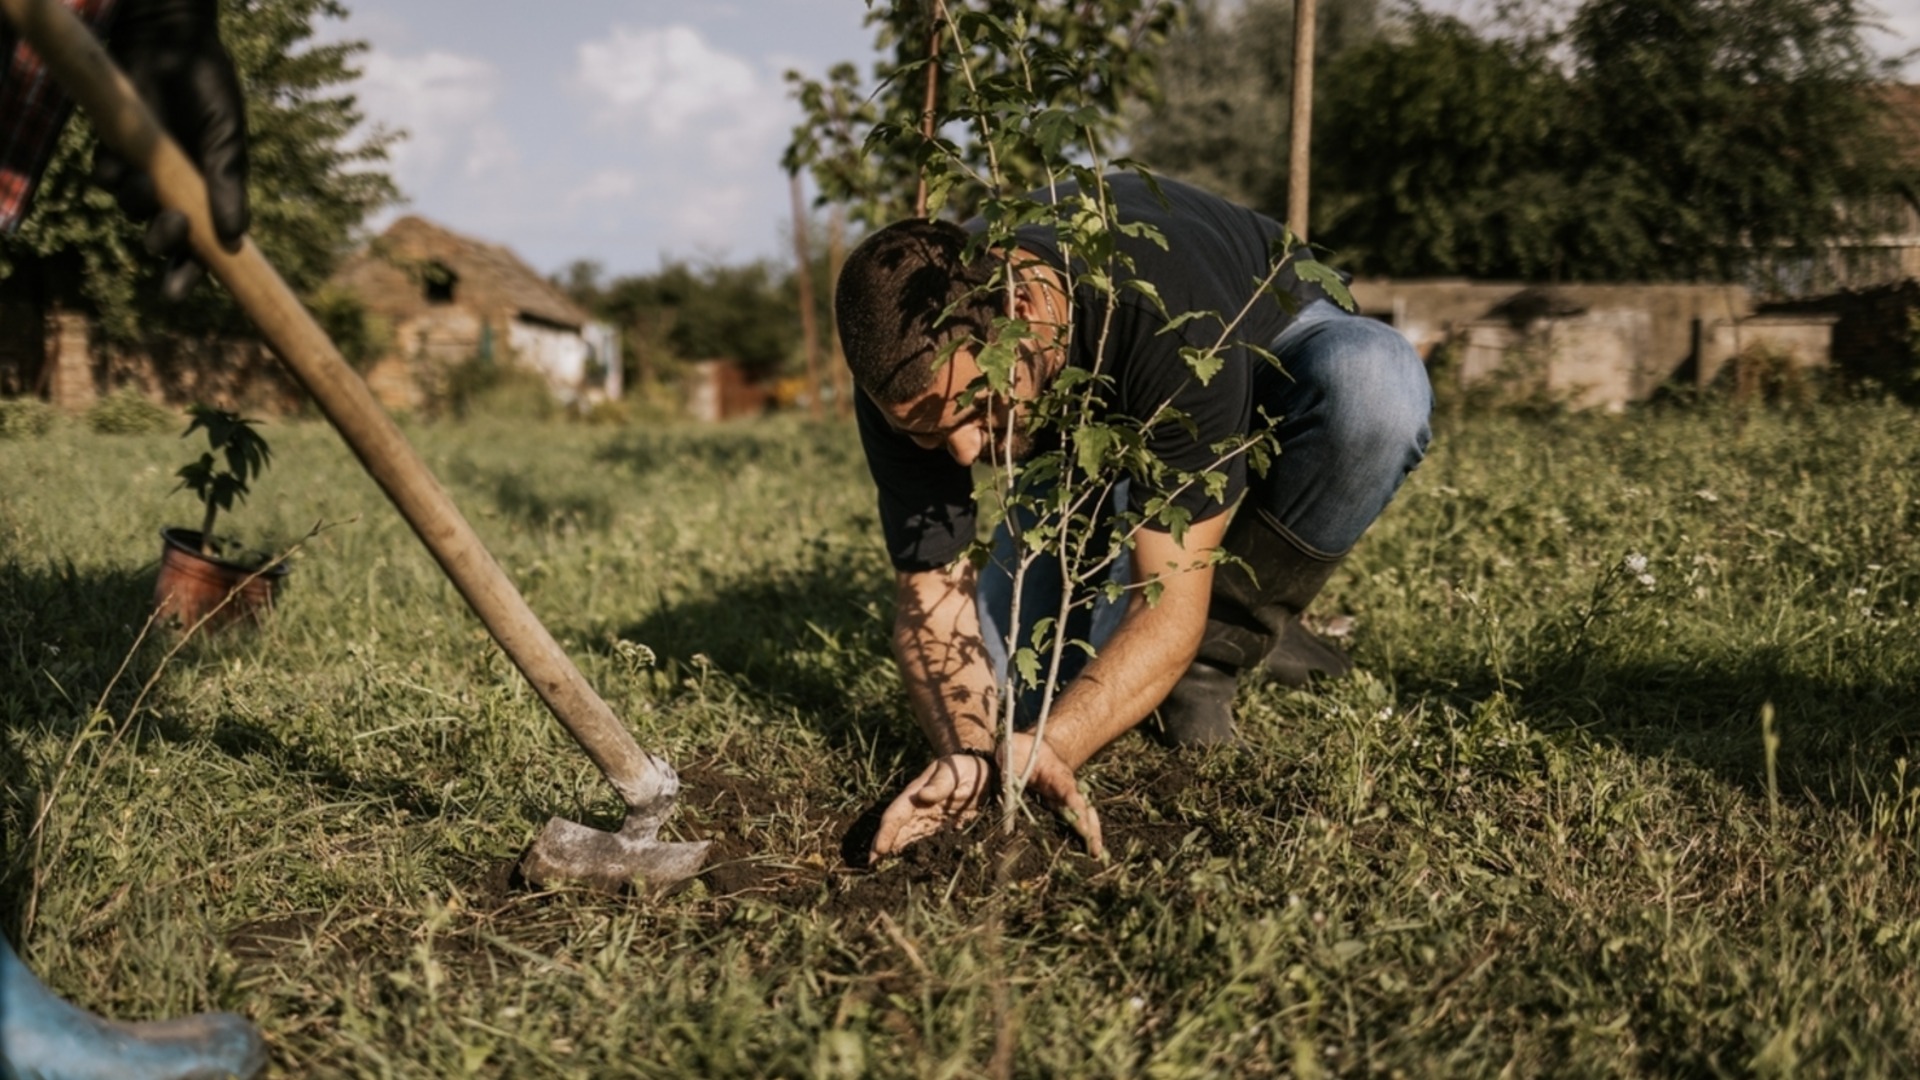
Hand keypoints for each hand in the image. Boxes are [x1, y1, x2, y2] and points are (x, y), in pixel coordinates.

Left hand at [95, 0, 248, 298]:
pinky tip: (122, 164)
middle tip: (170, 228)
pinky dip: (112, 178)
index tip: (174, 294)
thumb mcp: (227, 142)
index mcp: (211, 197)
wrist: (173, 46)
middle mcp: (176, 192)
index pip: (200, 249)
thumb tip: (235, 241)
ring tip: (145, 182)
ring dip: (138, 206)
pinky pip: (106, 180)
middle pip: (163, 239)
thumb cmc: (210, 92)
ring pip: (131, 211)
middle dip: (164, 241)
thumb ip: (227, 188)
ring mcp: (144, 174)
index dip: (187, 274)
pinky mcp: (115, 152)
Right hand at [871, 752, 992, 862]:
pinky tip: (907, 869)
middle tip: (872, 867)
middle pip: (895, 830)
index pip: (896, 815)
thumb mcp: (953, 773)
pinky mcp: (938, 831)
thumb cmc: (964, 770)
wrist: (982, 775)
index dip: (886, 832)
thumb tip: (923, 796)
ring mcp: (926, 821)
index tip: (879, 849)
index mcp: (915, 795)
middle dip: (882, 847)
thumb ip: (940, 784)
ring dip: (894, 854)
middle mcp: (916, 810)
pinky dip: (912, 855)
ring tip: (882, 872)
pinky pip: (922, 844)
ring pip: (905, 839)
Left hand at [1001, 732, 1103, 858]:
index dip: (1076, 811)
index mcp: (1055, 776)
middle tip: (1097, 852)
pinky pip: (1071, 820)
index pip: (1069, 794)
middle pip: (1083, 809)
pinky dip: (1079, 834)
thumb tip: (1007, 799)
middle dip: (1091, 830)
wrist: (1027, 746)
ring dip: (1089, 835)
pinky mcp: (1057, 805)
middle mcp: (1065, 788)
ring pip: (1082, 816)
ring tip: (1095, 856)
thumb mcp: (1010, 759)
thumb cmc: (1019, 751)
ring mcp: (1063, 798)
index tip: (1082, 829)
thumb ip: (1009, 776)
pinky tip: (1082, 850)